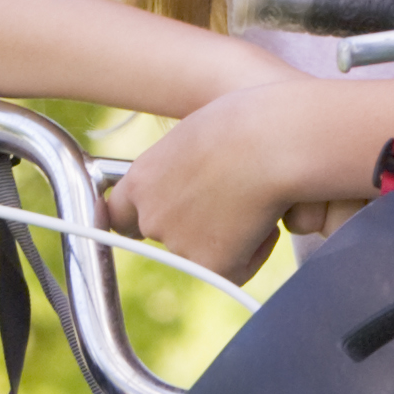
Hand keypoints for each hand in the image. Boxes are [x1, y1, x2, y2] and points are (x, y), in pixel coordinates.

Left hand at [114, 72, 372, 282]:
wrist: (274, 142)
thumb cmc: (248, 124)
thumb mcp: (198, 139)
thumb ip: (184, 169)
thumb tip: (206, 191)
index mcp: (141, 179)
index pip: (119, 214)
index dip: (139, 217)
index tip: (157, 217)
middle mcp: (152, 216)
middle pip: (165, 235)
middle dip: (193, 226)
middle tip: (229, 206)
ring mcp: (178, 244)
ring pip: (205, 251)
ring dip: (229, 234)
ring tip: (255, 198)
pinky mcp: (211, 265)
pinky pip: (237, 268)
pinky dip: (256, 249)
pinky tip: (267, 217)